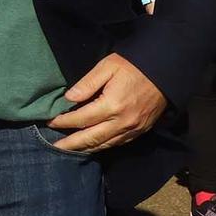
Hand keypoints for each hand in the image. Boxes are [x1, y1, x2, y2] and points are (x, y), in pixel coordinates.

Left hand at [47, 52, 167, 152]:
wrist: (165, 71)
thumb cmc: (134, 66)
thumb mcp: (107, 67)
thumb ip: (87, 84)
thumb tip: (69, 98)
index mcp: (111, 105)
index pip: (81, 119)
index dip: (64, 122)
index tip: (50, 122)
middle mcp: (122, 122)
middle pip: (91, 138)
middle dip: (71, 144)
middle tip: (55, 147)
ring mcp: (133, 129)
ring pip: (105, 144)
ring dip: (86, 148)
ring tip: (70, 149)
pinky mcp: (141, 130)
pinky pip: (118, 143)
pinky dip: (103, 146)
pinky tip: (94, 146)